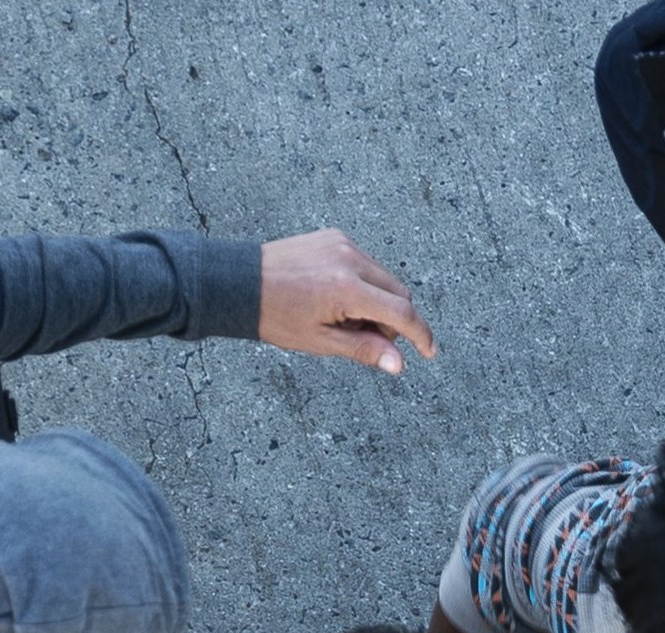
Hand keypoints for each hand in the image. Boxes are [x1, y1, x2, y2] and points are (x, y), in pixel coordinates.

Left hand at [258, 228, 435, 374]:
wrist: (236, 281)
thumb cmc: (273, 314)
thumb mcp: (320, 341)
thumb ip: (364, 350)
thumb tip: (398, 364)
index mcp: (346, 288)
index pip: (402, 312)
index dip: (421, 335)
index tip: (428, 351)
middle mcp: (350, 259)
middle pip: (399, 293)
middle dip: (393, 320)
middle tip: (364, 336)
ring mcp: (343, 244)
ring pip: (385, 279)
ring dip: (378, 301)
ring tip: (345, 317)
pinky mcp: (335, 236)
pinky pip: (366, 264)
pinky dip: (363, 283)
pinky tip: (336, 296)